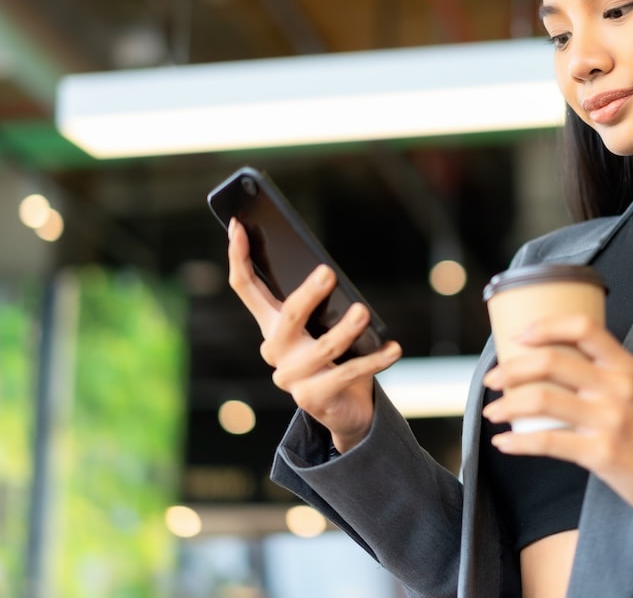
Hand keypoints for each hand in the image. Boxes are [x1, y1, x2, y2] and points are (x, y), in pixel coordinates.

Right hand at [227, 218, 401, 451]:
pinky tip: (394, 349)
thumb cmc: (335, 356)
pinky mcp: (313, 398)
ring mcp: (291, 376)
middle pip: (287, 316)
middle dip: (308, 294)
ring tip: (363, 312)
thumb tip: (331, 272)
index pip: (246, 287)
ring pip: (321, 347)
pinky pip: (347, 374)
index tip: (239, 224)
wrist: (344, 410)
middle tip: (328, 272)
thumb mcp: (324, 325)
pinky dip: (375, 360)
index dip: (238, 255)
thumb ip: (323, 302)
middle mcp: (275, 349)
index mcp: (272, 324)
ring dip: (346, 330)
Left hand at [481, 315, 632, 523]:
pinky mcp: (602, 453)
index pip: (583, 327)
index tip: (518, 336)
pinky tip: (503, 443)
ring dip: (506, 404)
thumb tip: (545, 360)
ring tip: (491, 411)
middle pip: (551, 361)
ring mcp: (610, 419)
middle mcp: (618, 387)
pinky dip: (517, 443)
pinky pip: (547, 442)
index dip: (545, 325)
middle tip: (491, 378)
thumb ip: (600, 372)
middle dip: (511, 368)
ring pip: (542, 400)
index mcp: (625, 365)